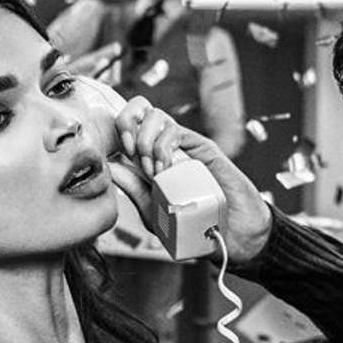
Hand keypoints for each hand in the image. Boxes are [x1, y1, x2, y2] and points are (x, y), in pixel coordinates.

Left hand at [111, 105, 275, 256]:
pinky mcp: (202, 147)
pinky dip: (163, 148)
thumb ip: (134, 189)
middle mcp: (165, 145)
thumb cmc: (192, 225)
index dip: (117, 129)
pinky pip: (176, 132)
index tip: (117, 155)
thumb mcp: (154, 212)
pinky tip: (166, 170)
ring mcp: (184, 145)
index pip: (128, 123)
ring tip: (154, 172)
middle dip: (128, 128)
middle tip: (134, 158)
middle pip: (139, 109)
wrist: (229, 233)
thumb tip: (113, 165)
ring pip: (156, 116)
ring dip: (147, 142)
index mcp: (148, 157)